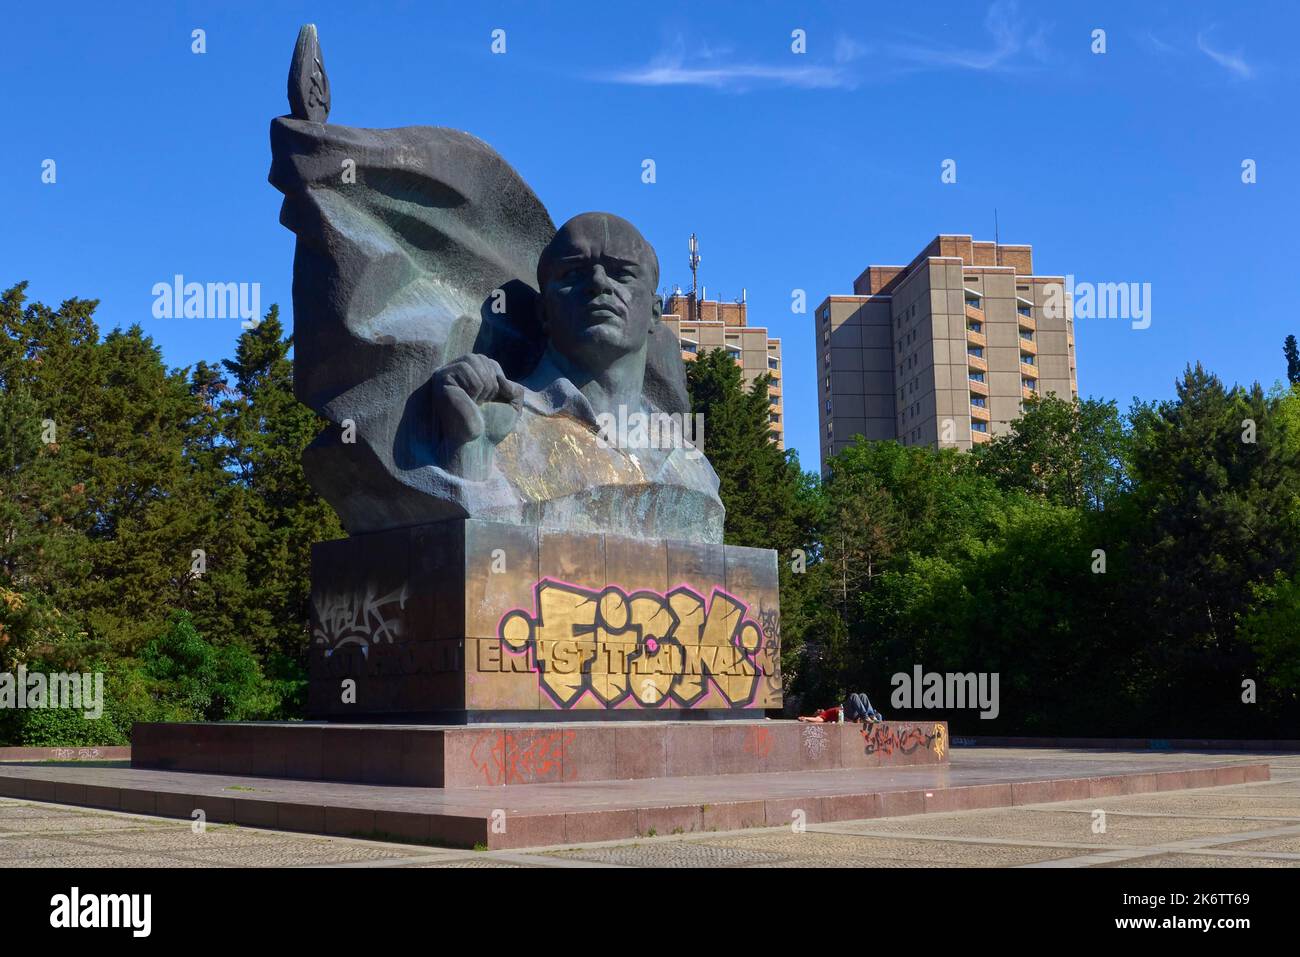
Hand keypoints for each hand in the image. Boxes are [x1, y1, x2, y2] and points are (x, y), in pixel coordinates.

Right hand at [430, 354, 522, 475]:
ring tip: (474, 403)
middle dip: (491, 384)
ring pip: (474, 362)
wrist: (477, 445)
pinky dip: (473, 388)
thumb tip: (500, 379)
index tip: (489, 403)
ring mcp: (446, 373)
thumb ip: (515, 388)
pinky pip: (466, 370)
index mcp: (470, 375)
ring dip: (483, 387)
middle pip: (482, 359)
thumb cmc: (491, 426)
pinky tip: (466, 402)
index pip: (491, 363)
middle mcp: (456, 371)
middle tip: (481, 404)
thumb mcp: (513, 405)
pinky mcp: (441, 379)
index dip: (498, 383)